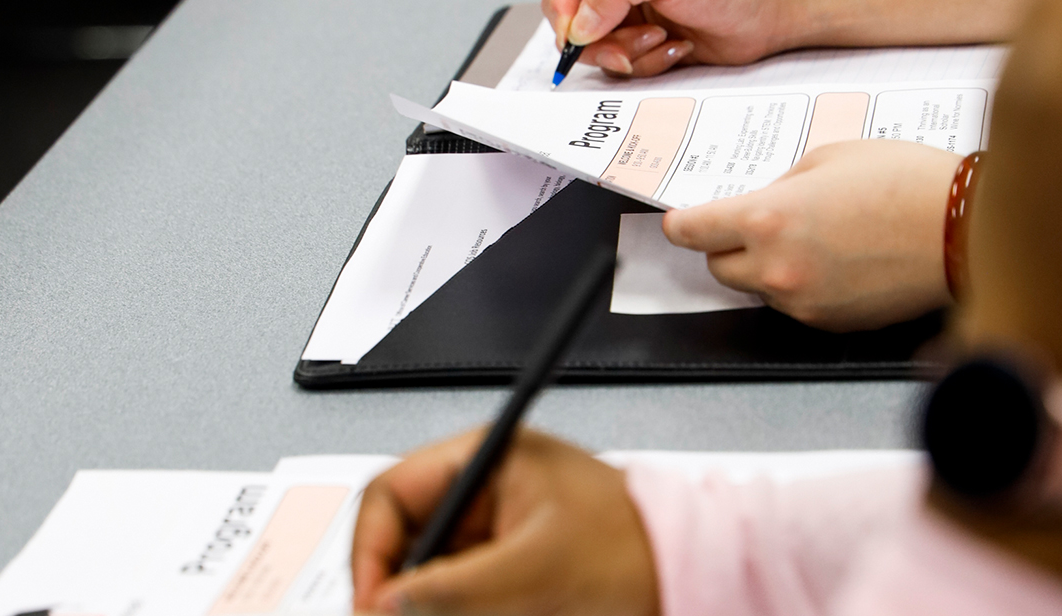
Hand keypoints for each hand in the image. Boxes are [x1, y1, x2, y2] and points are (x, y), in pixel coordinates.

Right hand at [352, 428, 658, 615]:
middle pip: (406, 543)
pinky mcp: (509, 571)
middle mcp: (483, 493)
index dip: (371, 553)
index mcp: (485, 461)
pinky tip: (486, 613)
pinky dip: (459, 613)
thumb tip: (388, 603)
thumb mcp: (537, 568)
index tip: (374, 605)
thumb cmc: (637, 545)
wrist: (691, 570)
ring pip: (431, 579)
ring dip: (430, 608)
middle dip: (400, 593)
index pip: (391, 495)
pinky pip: (463, 598)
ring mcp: (495, 533)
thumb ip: (456, 588)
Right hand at [526, 0, 794, 76]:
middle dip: (595, 35)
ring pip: (585, 44)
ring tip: (662, 40)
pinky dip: (642, 63)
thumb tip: (576, 25)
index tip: (575, 24)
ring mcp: (619, 6)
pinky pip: (613, 63)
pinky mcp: (633, 38)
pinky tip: (675, 47)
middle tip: (630, 42)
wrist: (772, 11)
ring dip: (623, 52)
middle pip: (560, 9)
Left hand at [661, 139, 961, 330]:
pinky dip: (802, 286)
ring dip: (768, 267)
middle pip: (718, 267)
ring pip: (758, 289)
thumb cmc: (908, 183)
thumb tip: (762, 202)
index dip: (683, 224)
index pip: (691, 231)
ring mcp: (804, 302)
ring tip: (816, 236)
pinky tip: (838, 259)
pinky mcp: (831, 324)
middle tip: (760, 222)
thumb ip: (781, 184)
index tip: (681, 221)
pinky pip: (795, 305)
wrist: (968, 229)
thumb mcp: (829, 157)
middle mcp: (777, 268)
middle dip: (729, 245)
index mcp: (766, 218)